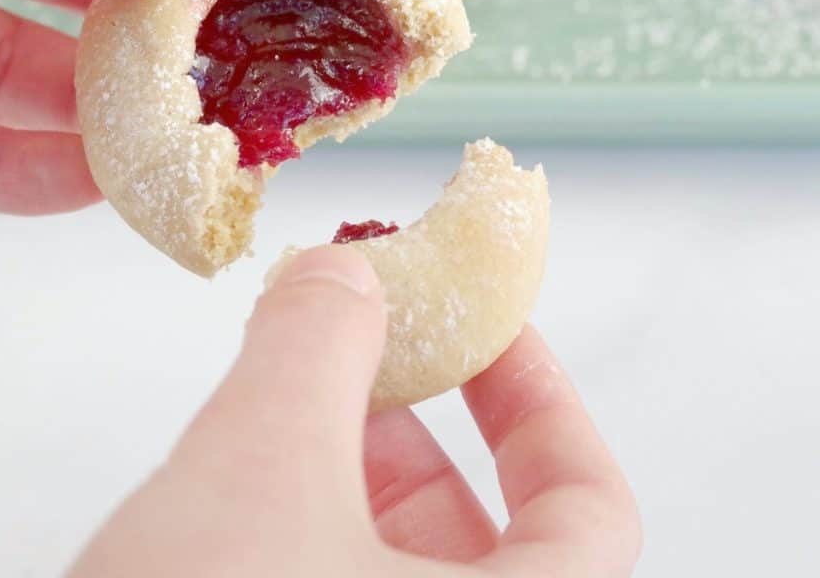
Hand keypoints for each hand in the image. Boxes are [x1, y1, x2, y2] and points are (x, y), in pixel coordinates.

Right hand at [71, 247, 641, 576]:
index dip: (540, 399)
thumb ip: (316, 347)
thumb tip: (344, 272)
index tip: (482, 328)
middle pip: (490, 545)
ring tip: (274, 408)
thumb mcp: (260, 469)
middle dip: (416, 433)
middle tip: (352, 354)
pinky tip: (227, 497)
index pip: (592, 506)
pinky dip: (297, 547)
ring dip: (344, 487)